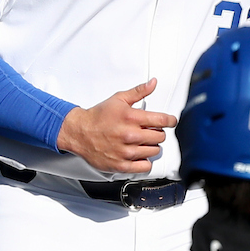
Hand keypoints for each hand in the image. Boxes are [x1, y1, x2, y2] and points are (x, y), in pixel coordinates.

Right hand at [57, 78, 176, 173]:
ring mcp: (126, 152)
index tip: (171, 121)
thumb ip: (139, 92)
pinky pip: (144, 167)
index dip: (170, 120)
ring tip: (141, 142)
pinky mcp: (121, 164)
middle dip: (157, 133)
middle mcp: (130, 135)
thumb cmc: (98, 117)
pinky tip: (139, 155)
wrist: (79, 132)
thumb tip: (153, 83)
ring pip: (154, 151)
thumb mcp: (118, 99)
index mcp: (131, 118)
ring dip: (151, 147)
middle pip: (160, 137)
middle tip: (149, 131)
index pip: (162, 120)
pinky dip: (144, 161)